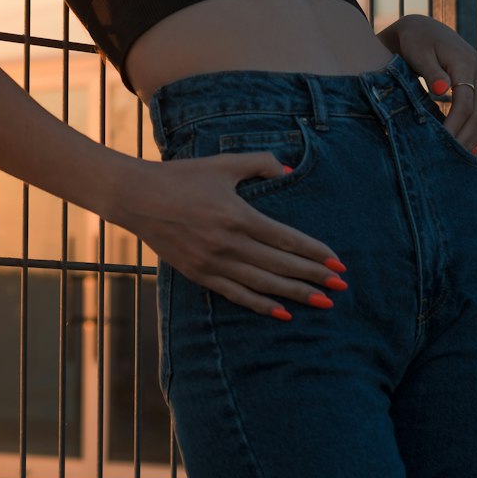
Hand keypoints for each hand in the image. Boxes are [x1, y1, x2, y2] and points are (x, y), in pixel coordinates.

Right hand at [123, 153, 346, 318]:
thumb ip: (258, 164)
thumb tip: (287, 169)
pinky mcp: (199, 274)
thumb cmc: (181, 176)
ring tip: (323, 303)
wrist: (136, 198)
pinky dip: (262, 305)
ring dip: (296, 295)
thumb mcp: (222, 164)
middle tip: (340, 288)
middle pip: (281, 266)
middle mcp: (228, 243)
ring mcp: (213, 263)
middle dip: (314, 278)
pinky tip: (283, 313)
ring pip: (264, 284)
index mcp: (238, 215)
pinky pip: (236, 295)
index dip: (315, 253)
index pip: (286, 240)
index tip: (338, 263)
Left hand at [387, 14, 476, 154]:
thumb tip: (443, 90)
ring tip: (458, 158)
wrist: (424, 30)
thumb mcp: (417, 53)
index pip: (465, 102)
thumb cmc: (415, 42)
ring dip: (475, 137)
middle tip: (449, 158)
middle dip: (466, 136)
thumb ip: (430, 71)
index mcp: (466, 62)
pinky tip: (468, 146)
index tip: (440, 143)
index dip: (454, 125)